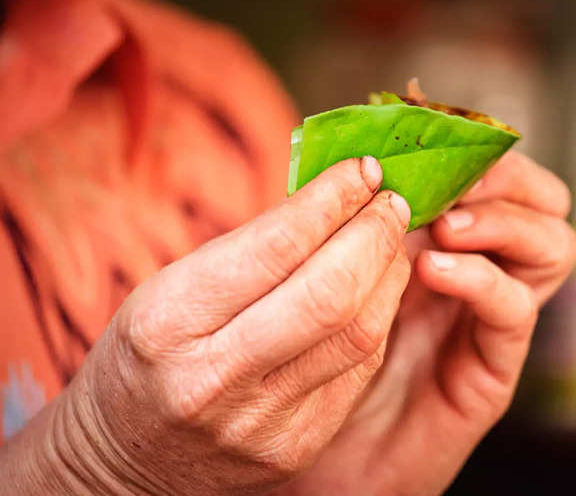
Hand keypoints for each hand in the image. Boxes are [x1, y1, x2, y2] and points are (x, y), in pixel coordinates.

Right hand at [1, 157, 412, 494]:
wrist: (129, 460)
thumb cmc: (147, 357)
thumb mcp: (168, 290)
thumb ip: (246, 252)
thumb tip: (330, 200)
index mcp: (170, 321)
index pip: (274, 247)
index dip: (331, 200)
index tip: (363, 169)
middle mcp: (215, 377)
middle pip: (329, 293)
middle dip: (375, 233)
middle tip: (392, 200)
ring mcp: (262, 422)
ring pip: (358, 333)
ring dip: (389, 273)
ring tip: (393, 239)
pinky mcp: (297, 445)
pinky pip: (359, 369)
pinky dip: (378, 316)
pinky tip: (380, 288)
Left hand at [279, 151, 575, 494]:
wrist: (317, 446)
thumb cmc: (312, 349)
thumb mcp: (327, 268)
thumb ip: (350, 217)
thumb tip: (355, 152)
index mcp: (440, 237)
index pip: (491, 170)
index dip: (471, 143)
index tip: (429, 127)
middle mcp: (478, 269)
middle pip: (540, 198)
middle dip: (500, 175)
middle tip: (453, 173)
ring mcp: (491, 316)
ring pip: (551, 245)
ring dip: (502, 220)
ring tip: (445, 223)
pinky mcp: (493, 365)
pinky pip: (514, 310)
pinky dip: (481, 277)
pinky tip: (435, 268)